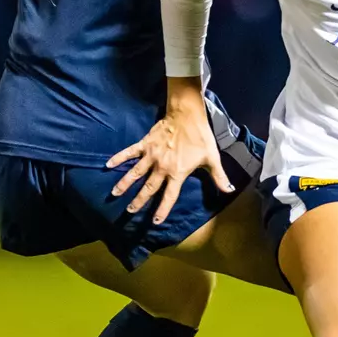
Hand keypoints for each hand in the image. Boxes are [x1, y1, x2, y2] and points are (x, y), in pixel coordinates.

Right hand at [106, 78, 234, 224]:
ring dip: (125, 184)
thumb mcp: (212, 158)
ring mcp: (151, 155)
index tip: (155, 221)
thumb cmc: (200, 137)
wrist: (187, 114)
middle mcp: (162, 167)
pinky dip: (119, 158)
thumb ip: (219, 176)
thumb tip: (229, 190)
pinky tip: (108, 164)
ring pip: (135, 173)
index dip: (162, 209)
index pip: (169, 196)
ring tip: (115, 194)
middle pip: (149, 188)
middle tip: (130, 211)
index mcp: (177, 172)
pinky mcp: (145, 143)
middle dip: (139, 201)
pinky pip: (129, 152)